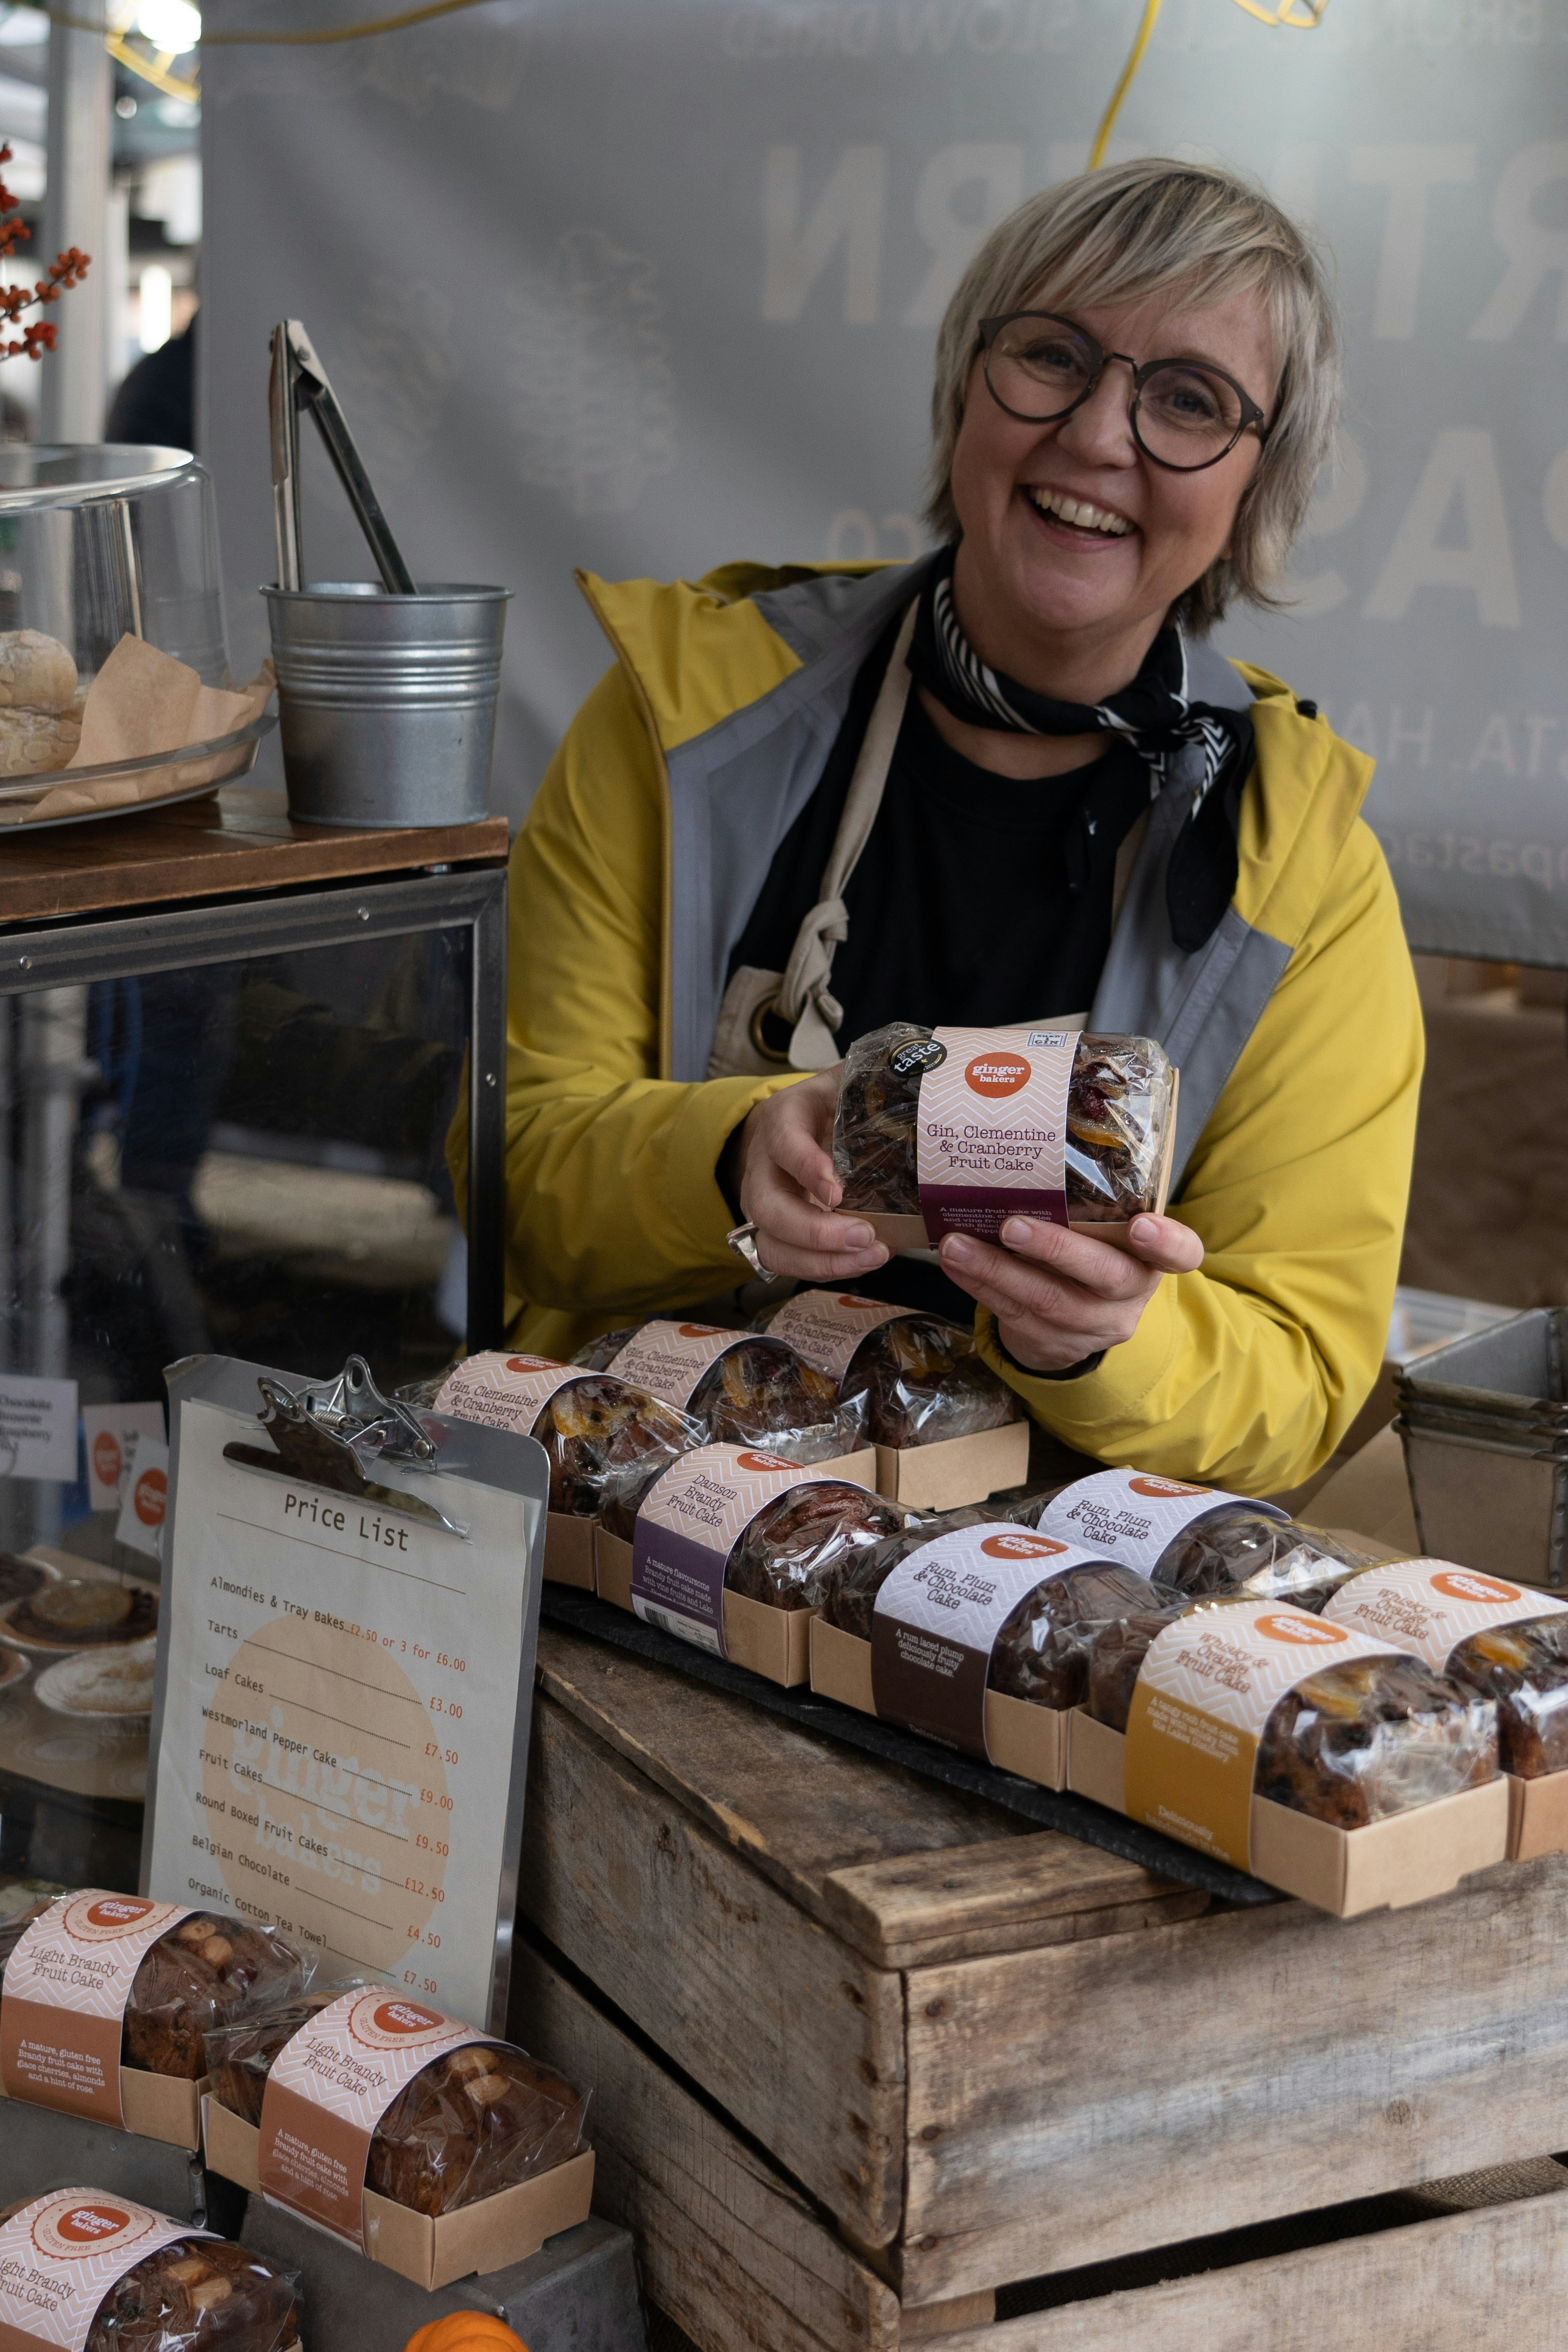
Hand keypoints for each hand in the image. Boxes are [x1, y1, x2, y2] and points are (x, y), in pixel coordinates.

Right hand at [735, 1072, 889, 1282]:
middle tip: (865, 1236)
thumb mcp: (850, 1081)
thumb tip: (930, 1077)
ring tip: (873, 1256)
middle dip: (814, 1231)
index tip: (837, 1190)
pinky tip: (865, 1260)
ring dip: (820, 1261)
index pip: (784, 1142)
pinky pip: (788, 1261)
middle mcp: (764, 1164)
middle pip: (767, 1208)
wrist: (801, 1121)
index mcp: (784, 1118)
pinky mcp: (776, 1232)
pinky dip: (827, 1268)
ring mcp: (765, 1203)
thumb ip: (878, 1078)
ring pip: (772, 1244)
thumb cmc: (835, 1102)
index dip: (806, 1168)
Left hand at [937, 1213, 1202, 1373]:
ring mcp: (1093, 1326)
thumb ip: (1089, 1207)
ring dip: (995, 1270)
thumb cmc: (1089, 1254)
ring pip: (1047, 1300)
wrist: (1077, 1325)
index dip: (1166, 1242)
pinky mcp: (1054, 1343)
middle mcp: (1130, 1294)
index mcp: (1151, 1258)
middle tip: (1011, 1226)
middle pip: (1104, 1276)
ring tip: (956, 1244)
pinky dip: (979, 1285)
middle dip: (1055, 1250)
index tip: (1143, 1225)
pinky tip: (955, 1263)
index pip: (1181, 1253)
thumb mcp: (1104, 1233)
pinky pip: (1014, 1314)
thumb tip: (1025, 1153)